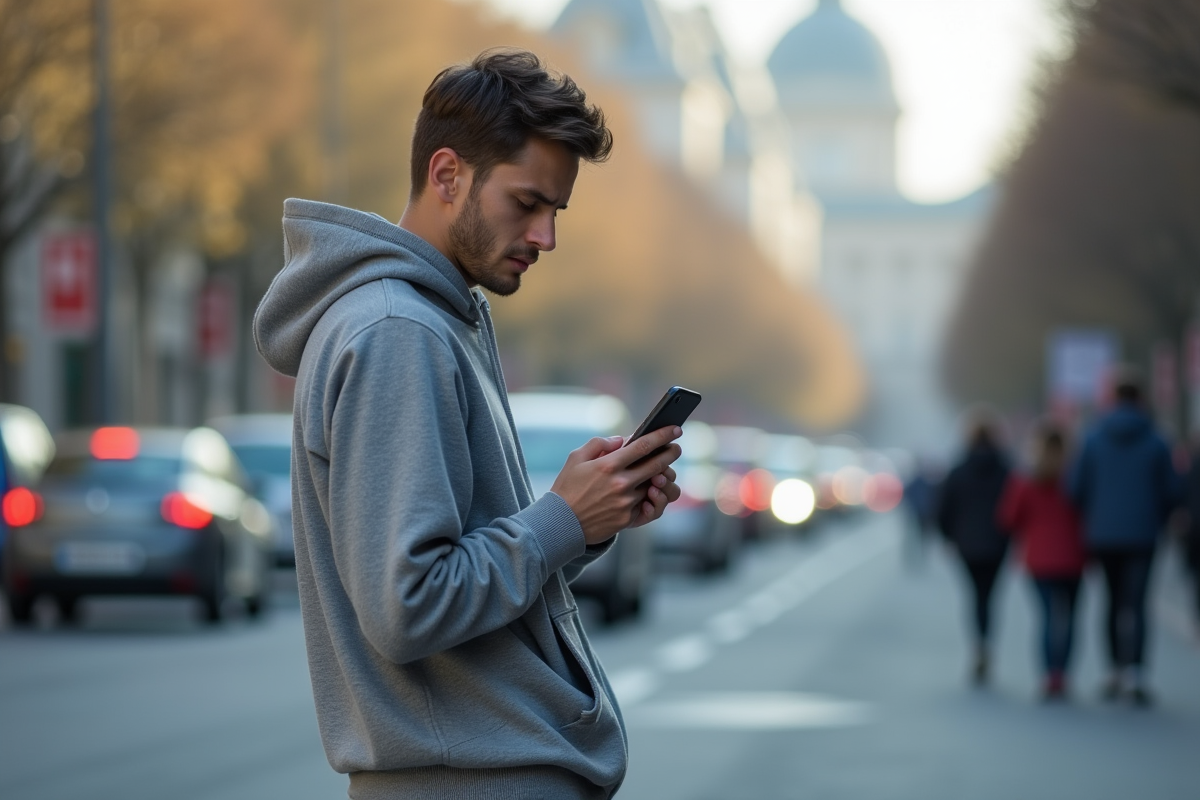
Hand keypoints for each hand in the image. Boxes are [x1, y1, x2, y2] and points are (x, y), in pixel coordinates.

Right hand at [550, 426, 682, 545]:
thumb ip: (599, 443)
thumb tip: (621, 440)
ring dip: (660, 476)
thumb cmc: (567, 488)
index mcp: (608, 465)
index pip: (643, 446)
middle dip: (670, 454)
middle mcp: (621, 483)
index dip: (662, 436)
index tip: (675, 429)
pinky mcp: (628, 519)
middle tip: (675, 448)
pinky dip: (652, 497)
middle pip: (657, 465)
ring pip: (654, 485)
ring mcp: (626, 503)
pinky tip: (651, 491)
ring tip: (659, 470)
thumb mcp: (576, 458)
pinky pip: (649, 506)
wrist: (560, 524)